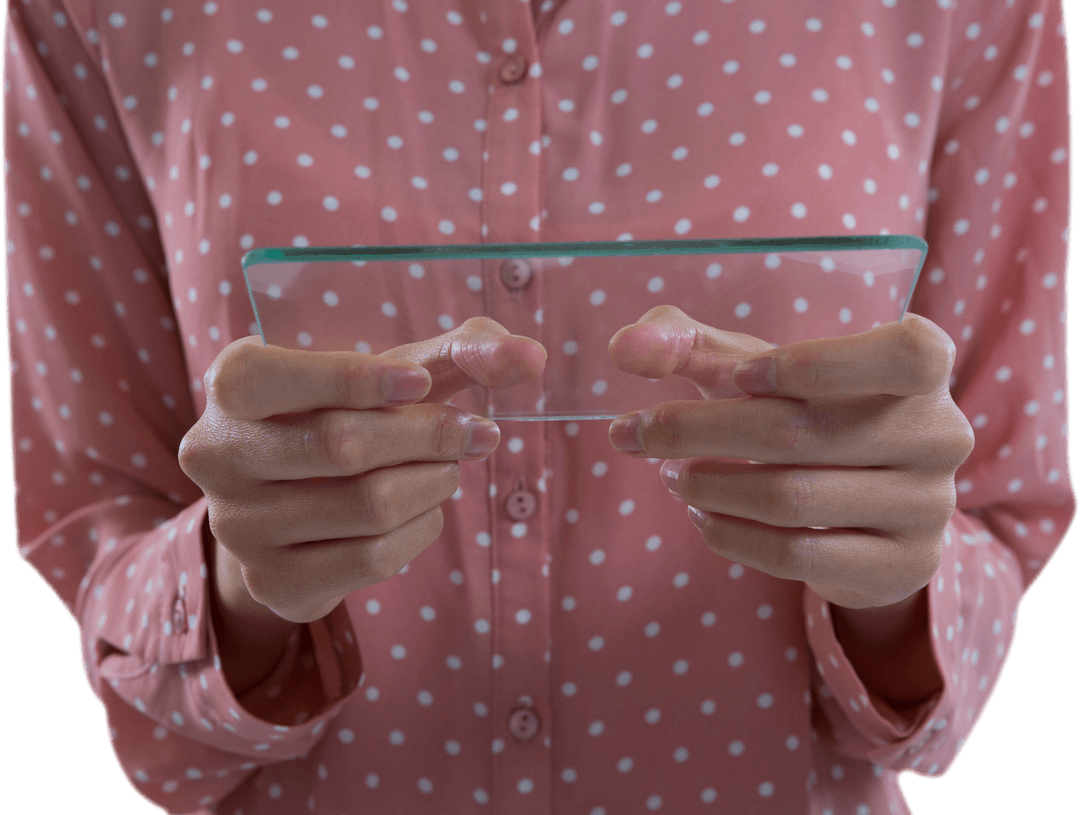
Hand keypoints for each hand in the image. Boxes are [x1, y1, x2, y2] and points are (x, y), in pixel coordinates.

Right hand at [179, 317, 545, 623]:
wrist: (292, 502)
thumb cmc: (347, 414)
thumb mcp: (387, 374)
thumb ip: (456, 354)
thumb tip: (530, 356)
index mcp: (231, 385)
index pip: (282, 377)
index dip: (356, 379)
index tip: (423, 383)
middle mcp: (217, 456)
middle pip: (343, 446)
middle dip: (430, 436)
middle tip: (481, 433)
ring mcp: (240, 527)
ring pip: (368, 506)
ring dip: (434, 483)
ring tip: (450, 469)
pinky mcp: (275, 583)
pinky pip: (373, 558)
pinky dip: (422, 529)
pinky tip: (426, 510)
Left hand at [606, 305, 974, 609]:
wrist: (868, 510)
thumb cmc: (808, 414)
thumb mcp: (759, 372)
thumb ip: (691, 346)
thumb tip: (624, 345)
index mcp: (922, 367)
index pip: (902, 356)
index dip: (815, 364)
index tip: (736, 378)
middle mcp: (940, 433)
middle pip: (803, 431)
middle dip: (697, 430)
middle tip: (633, 433)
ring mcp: (928, 505)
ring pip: (793, 498)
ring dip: (709, 486)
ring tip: (671, 477)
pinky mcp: (901, 564)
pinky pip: (798, 554)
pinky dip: (731, 535)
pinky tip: (702, 516)